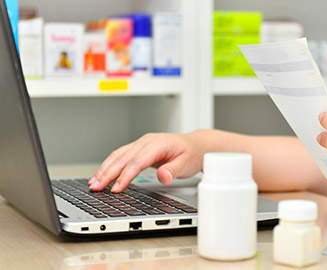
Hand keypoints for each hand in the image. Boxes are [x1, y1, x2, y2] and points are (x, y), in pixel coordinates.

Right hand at [89, 132, 204, 192]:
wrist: (196, 145)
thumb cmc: (191, 154)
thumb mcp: (187, 164)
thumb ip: (173, 170)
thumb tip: (163, 177)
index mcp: (158, 144)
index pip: (137, 161)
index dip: (125, 176)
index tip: (116, 188)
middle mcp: (147, 141)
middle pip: (123, 158)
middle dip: (108, 173)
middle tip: (96, 187)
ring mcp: (142, 143)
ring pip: (119, 155)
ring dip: (105, 169)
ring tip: (93, 182)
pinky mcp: (140, 148)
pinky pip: (122, 155)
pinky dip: (110, 165)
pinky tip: (102, 174)